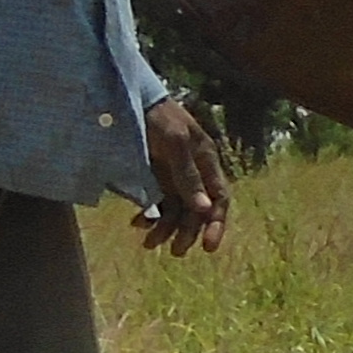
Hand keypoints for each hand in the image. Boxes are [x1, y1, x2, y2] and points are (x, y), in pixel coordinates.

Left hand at [136, 97, 231, 256]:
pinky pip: (157, 205)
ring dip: (166, 230)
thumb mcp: (175, 142)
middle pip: (197, 211)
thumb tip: (203, 209)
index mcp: (207, 161)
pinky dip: (149, 217)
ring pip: (176, 211)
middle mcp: (194, 172)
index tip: (209, 247)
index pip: (220, 198)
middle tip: (175, 252)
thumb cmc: (159, 117)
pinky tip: (137, 223)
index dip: (217, 223)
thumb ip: (187, 175)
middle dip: (187, 232)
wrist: (131, 100)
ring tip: (148, 244)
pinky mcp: (154, 178)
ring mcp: (173, 176)